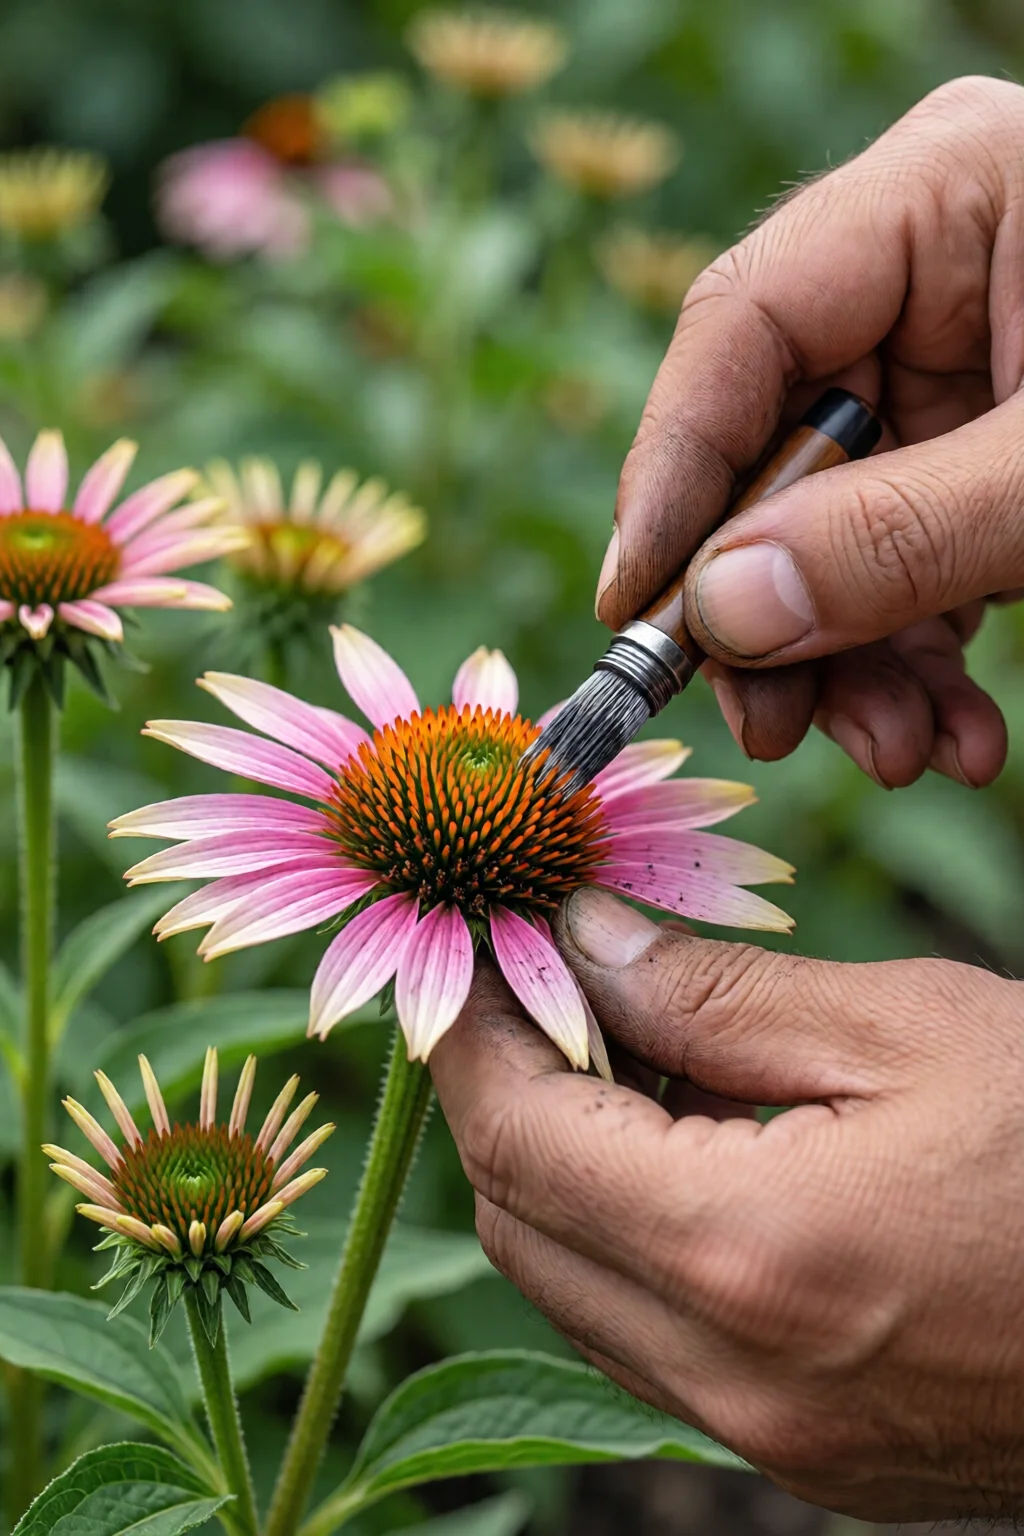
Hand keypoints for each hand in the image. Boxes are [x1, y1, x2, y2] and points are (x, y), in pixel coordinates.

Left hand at [430, 887, 1023, 1521]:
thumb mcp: (908, 1030)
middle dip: (503, 1090)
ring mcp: (771, 1438)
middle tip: (540, 982)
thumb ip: (718, 995)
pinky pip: (652, 1338)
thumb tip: (585, 944)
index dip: (471, 1031)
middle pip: (521, 1222)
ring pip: (574, 1288)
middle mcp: (735, 1378)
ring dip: (561, 1163)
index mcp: (747, 1255)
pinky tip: (689, 1143)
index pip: (518, 1136)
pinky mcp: (811, 1454)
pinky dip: (630, 1235)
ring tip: (625, 1047)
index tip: (472, 949)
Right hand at [599, 74, 1023, 787]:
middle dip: (781, 614)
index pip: (741, 330)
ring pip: (835, 530)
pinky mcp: (990, 450)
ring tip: (899, 753)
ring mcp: (961, 367)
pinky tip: (951, 732)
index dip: (672, 479)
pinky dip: (919, 658)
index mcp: (945, 196)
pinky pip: (909, 558)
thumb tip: (721, 613)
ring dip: (857, 665)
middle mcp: (932, 272)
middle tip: (775, 730)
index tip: (635, 613)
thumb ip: (899, 538)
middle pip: (778, 451)